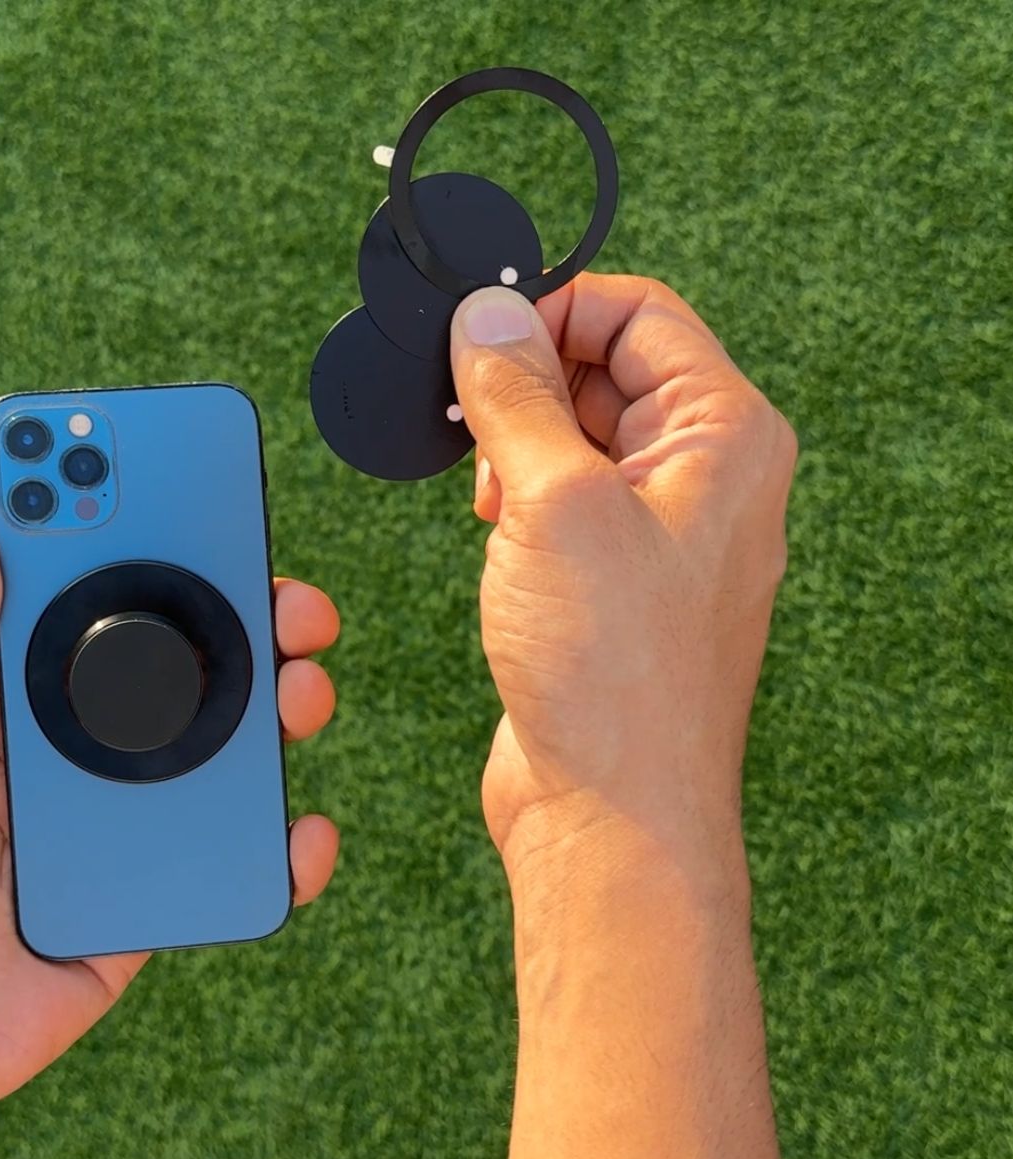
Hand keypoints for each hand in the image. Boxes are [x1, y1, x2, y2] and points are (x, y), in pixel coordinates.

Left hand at [0, 519, 339, 1158]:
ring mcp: (99, 824)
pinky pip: (215, 857)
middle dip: (221, 608)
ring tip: (299, 681)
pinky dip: (270, 840)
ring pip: (205, 747)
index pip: (58, 597)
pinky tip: (295, 824)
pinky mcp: (134, 898)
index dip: (106, 532)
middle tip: (269, 579)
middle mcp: (50, 749)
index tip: (155, 475)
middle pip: (154, 660)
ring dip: (266, 705)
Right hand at [452, 275, 795, 869]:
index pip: (640, 314)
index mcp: (724, 436)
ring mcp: (658, 529)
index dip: (554, 309)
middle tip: (471, 424)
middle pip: (605, 368)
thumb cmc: (610, 668)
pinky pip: (561, 497)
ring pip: (574, 433)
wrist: (612, 812)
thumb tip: (487, 316)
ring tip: (489, 498)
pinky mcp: (612, 576)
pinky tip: (492, 529)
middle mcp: (703, 476)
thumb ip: (515, 396)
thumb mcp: (552, 503)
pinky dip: (516, 495)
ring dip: (515, 444)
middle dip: (525, 383)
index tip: (478, 336)